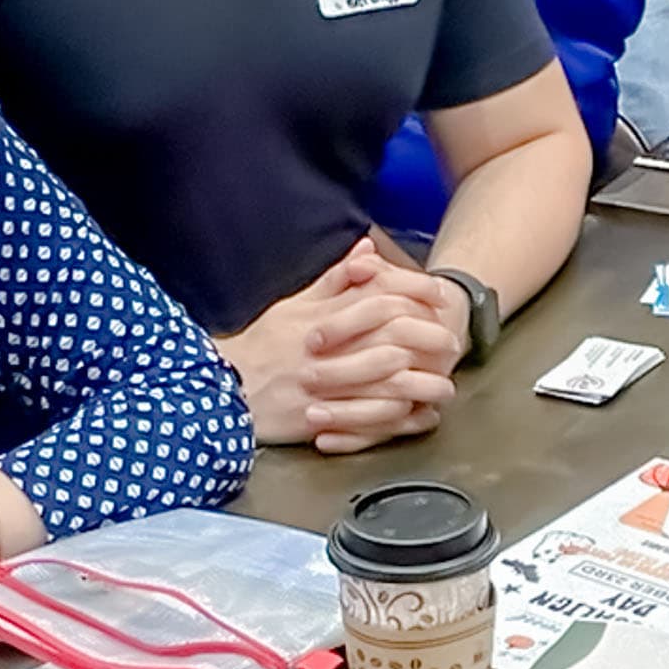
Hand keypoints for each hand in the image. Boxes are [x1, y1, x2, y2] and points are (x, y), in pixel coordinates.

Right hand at [218, 239, 463, 451]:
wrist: (217, 390)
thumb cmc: (260, 345)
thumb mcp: (292, 305)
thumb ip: (333, 279)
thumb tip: (367, 248)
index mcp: (321, 317)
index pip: (379, 298)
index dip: (415, 294)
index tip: (440, 297)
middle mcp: (326, 351)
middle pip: (391, 341)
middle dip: (427, 341)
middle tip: (452, 343)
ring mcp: (323, 387)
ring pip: (385, 385)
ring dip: (422, 384)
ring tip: (445, 384)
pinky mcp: (319, 420)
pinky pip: (367, 421)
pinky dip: (398, 419)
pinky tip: (419, 415)